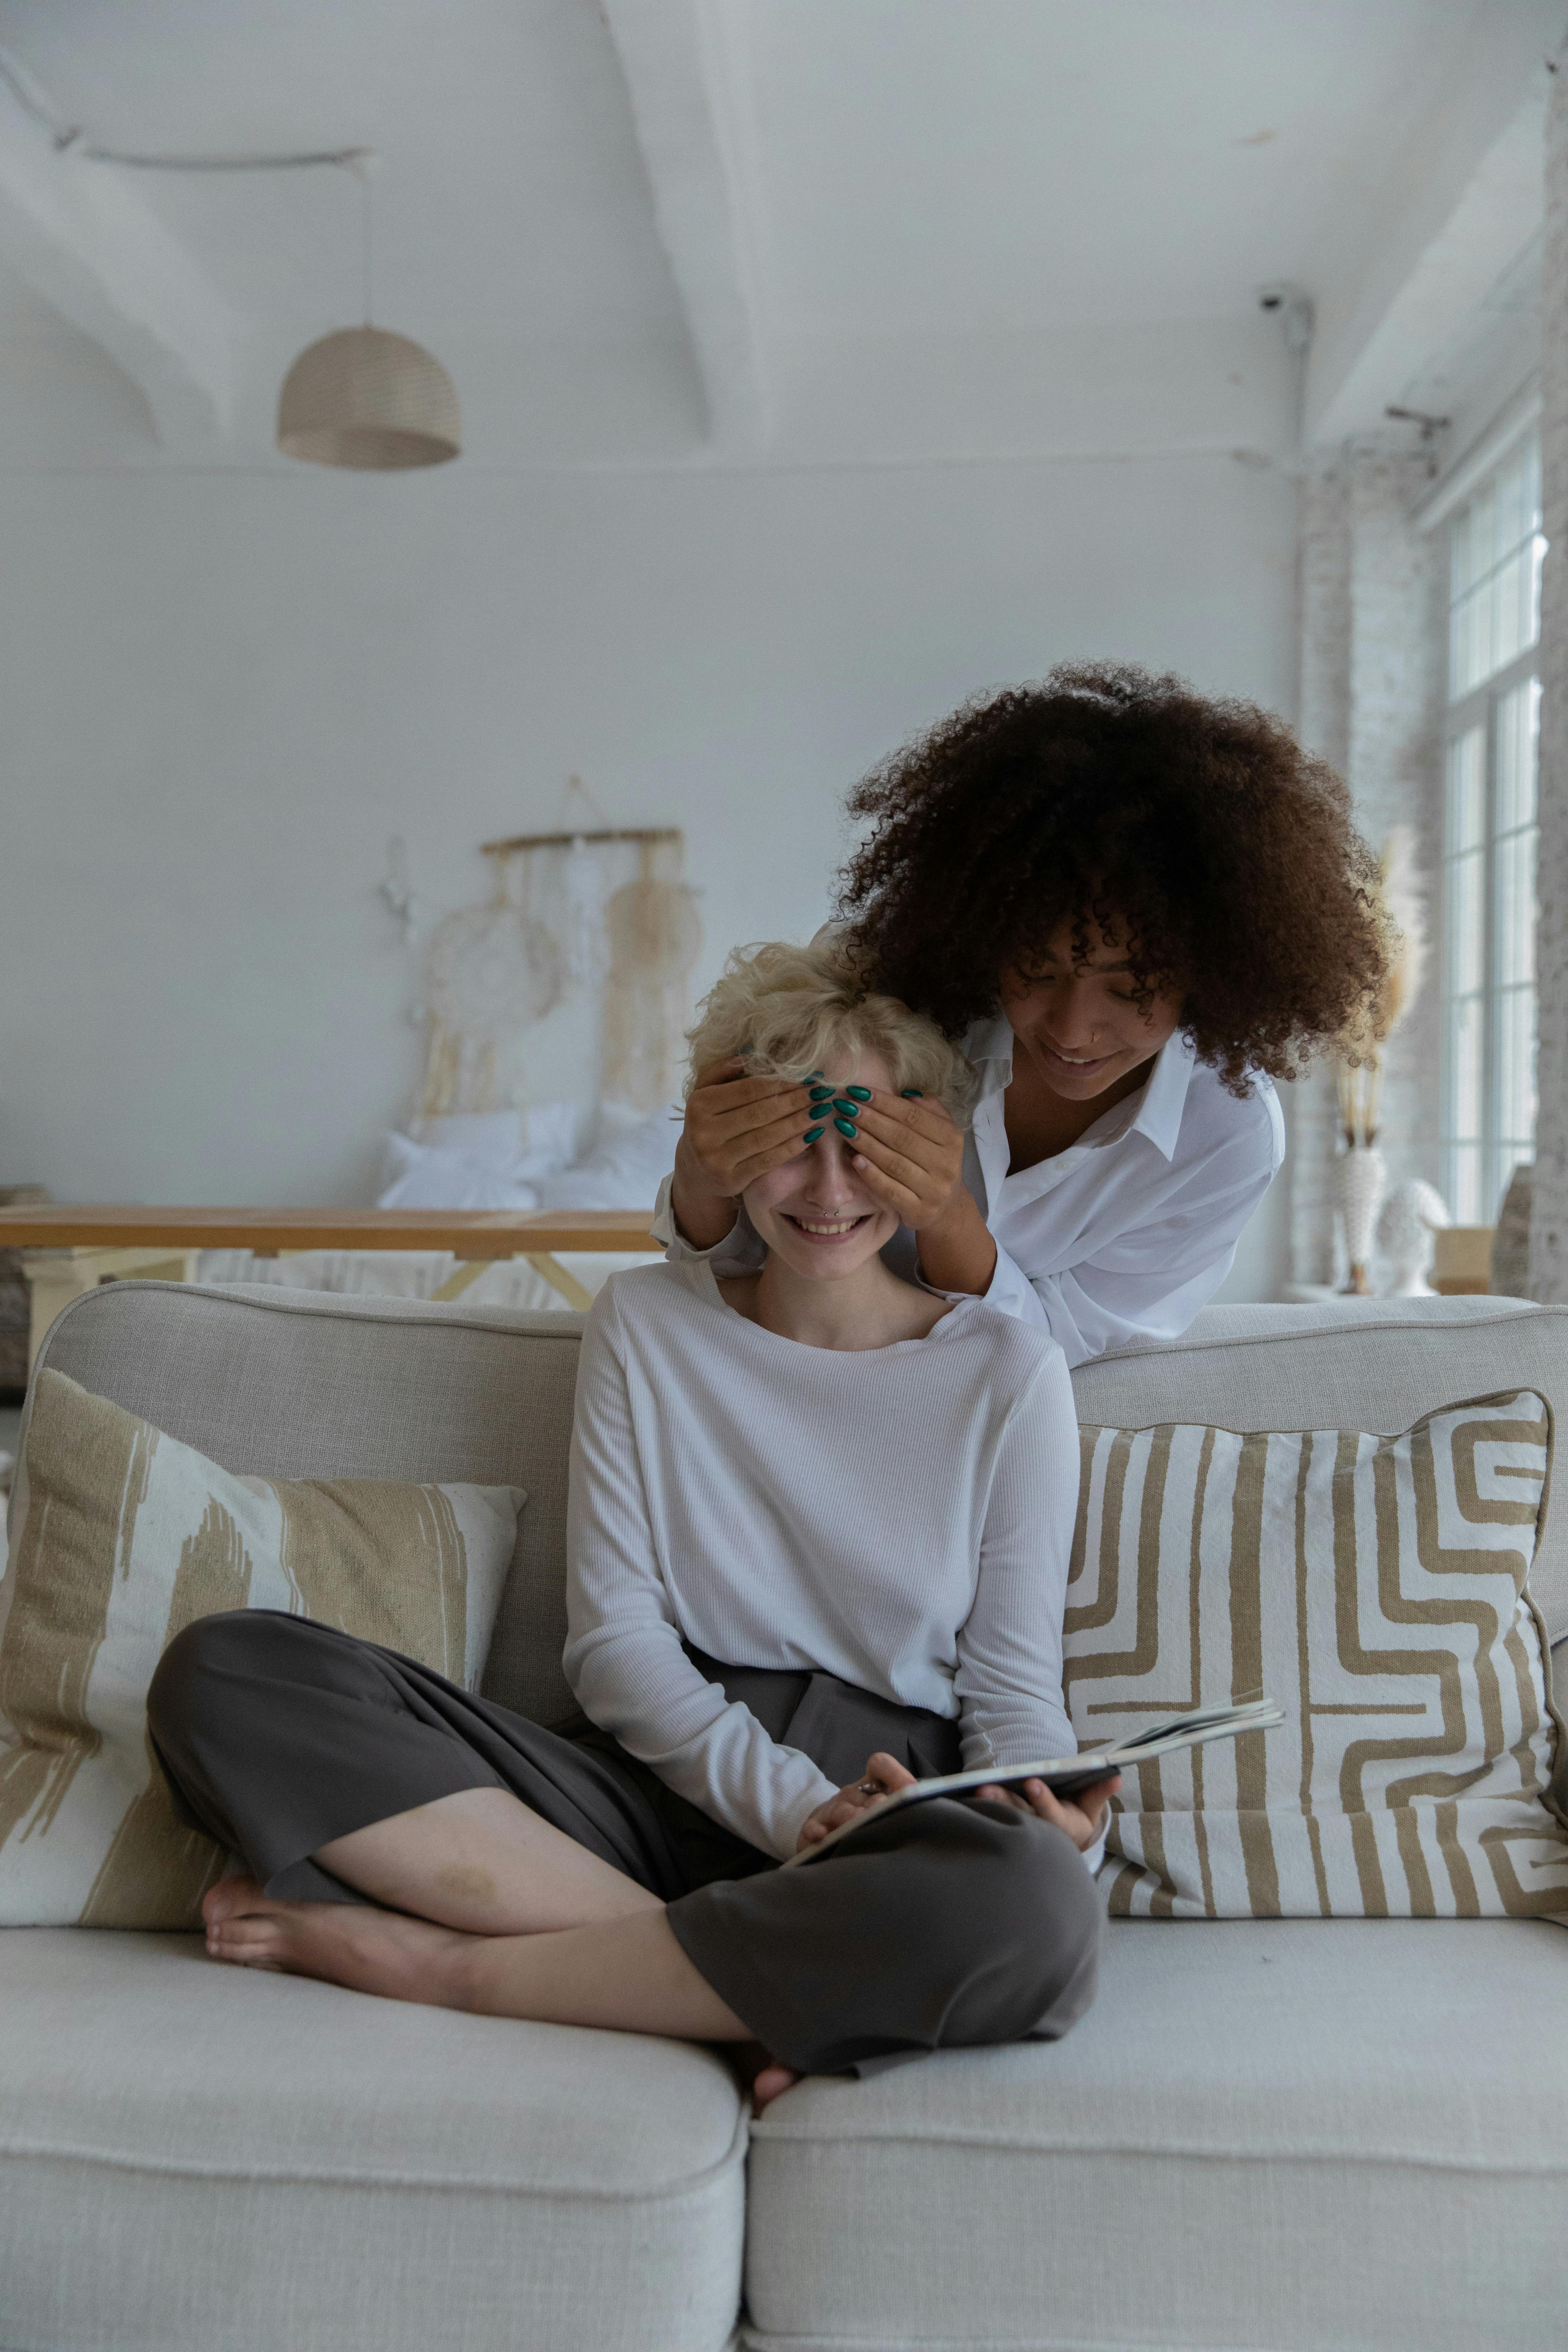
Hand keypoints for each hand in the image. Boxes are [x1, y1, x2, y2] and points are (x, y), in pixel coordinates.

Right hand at [670, 1056, 812, 1246]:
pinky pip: (769, 1159)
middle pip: (761, 1112)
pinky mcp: (731, 1179)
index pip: (749, 1090)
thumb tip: (751, 1053)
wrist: (695, 1170)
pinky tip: (811, 1134)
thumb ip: (723, 1069)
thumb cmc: (707, 1122)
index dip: (782, 1082)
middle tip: (821, 1092)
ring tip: (820, 1110)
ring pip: (768, 1136)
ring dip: (799, 1122)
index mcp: (700, 1104)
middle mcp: (704, 1132)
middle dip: (796, 1100)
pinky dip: (793, 1146)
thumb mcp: (705, 1091)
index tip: (808, 1077)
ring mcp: (717, 1159)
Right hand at [795, 1751, 915, 1852]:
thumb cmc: (860, 1817)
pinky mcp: (814, 1826)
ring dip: (850, 1817)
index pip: (881, 1765)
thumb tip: (920, 1799)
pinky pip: (813, 1826)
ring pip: (841, 1811)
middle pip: (865, 1794)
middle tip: (884, 1811)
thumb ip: (901, 1801)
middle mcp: (852, 1793)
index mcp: (871, 1785)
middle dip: (876, 1805)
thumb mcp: (880, 1806)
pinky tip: (822, 1835)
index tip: (910, 1790)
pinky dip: (816, 1830)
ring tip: (858, 1823)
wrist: (823, 1825)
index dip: (896, 1775)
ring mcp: (832, 1809)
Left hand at [844, 1092, 966, 1232]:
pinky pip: (890, 1190)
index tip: (860, 1092)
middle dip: (871, 1120)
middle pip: (902, 1138)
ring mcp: (933, 1190)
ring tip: (844, 1128)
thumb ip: (929, 1110)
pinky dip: (871, 1174)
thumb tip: (906, 1093)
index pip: (914, 1116)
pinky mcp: (918, 1210)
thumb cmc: (936, 1162)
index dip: (885, 1103)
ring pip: (894, 1163)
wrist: (947, 1207)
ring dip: (866, 1143)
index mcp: (952, 1140)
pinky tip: (854, 1159)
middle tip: (846, 1107)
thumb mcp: (941, 1133)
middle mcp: (946, 1165)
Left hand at [970, 1771, 1119, 1852]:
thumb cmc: (1074, 1820)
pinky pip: (992, 1818)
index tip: (1032, 1782)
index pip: (1050, 1813)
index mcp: (1060, 1825)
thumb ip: (1098, 1792)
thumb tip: (1116, 1775)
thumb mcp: (1090, 1809)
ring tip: (975, 1790)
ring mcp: (1019, 1829)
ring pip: (1003, 1817)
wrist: (1059, 1849)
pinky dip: (980, 1809)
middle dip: (1004, 1802)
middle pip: (1019, 1815)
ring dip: (989, 1805)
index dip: (1041, 1799)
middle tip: (987, 1788)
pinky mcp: (1005, 1828)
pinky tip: (964, 1794)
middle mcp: (1037, 1829)